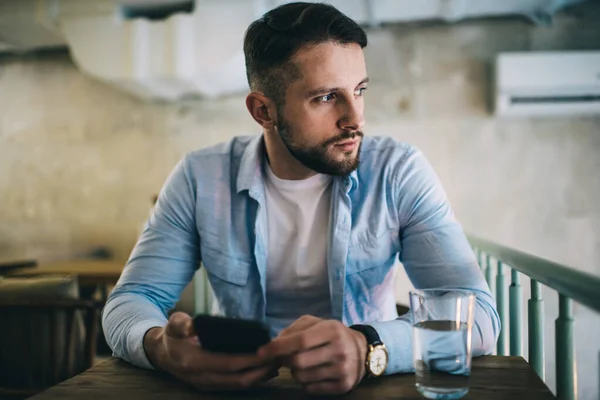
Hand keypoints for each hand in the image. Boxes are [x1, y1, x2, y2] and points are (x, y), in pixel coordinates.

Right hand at [143, 312, 277, 390]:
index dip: (249, 360)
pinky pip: (235, 386)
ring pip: (239, 386)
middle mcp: (203, 378)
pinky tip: (264, 371)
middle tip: (279, 358)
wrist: (161, 354)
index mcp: (195, 362)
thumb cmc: (172, 336)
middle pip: (238, 379)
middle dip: (261, 371)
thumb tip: (192, 325)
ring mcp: (207, 385)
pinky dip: (252, 380)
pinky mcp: (212, 387)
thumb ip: (182, 323)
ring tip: (276, 365)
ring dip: (259, 377)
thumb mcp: (174, 324)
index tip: (268, 352)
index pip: (228, 364)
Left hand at [257, 315, 366, 394]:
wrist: (362, 351)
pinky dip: (306, 383)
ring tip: (302, 364)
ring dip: (295, 372)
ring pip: (303, 377)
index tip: (261, 352)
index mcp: (332, 330)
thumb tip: (273, 343)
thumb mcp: (316, 323)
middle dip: (284, 361)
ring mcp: (343, 370)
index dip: (277, 347)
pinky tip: (313, 373)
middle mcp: (339, 350)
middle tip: (282, 358)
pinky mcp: (344, 386)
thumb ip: (294, 329)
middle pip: (298, 362)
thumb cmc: (332, 334)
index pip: (300, 341)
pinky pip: (312, 389)